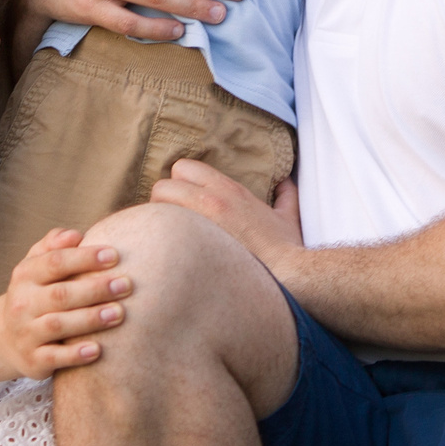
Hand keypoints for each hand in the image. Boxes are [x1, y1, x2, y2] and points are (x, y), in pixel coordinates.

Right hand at [0, 228, 131, 378]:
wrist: (3, 337)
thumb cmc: (34, 294)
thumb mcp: (36, 265)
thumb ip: (54, 245)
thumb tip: (76, 235)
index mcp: (25, 275)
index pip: (55, 262)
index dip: (85, 258)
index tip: (115, 255)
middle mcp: (22, 303)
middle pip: (60, 294)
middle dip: (95, 288)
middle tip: (126, 285)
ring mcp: (26, 333)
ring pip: (58, 325)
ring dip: (90, 319)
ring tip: (118, 313)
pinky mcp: (32, 360)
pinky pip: (54, 357)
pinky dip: (75, 355)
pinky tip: (97, 350)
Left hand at [152, 161, 305, 270]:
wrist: (288, 278)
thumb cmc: (285, 250)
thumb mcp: (288, 217)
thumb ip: (285, 195)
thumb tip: (286, 183)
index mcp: (229, 190)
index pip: (183, 167)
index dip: (180, 183)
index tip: (185, 200)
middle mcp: (210, 201)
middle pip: (162, 186)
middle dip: (163, 201)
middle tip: (173, 221)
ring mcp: (198, 225)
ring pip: (156, 210)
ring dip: (159, 222)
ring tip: (170, 239)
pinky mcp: (191, 250)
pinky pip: (161, 239)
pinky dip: (162, 245)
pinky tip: (170, 257)